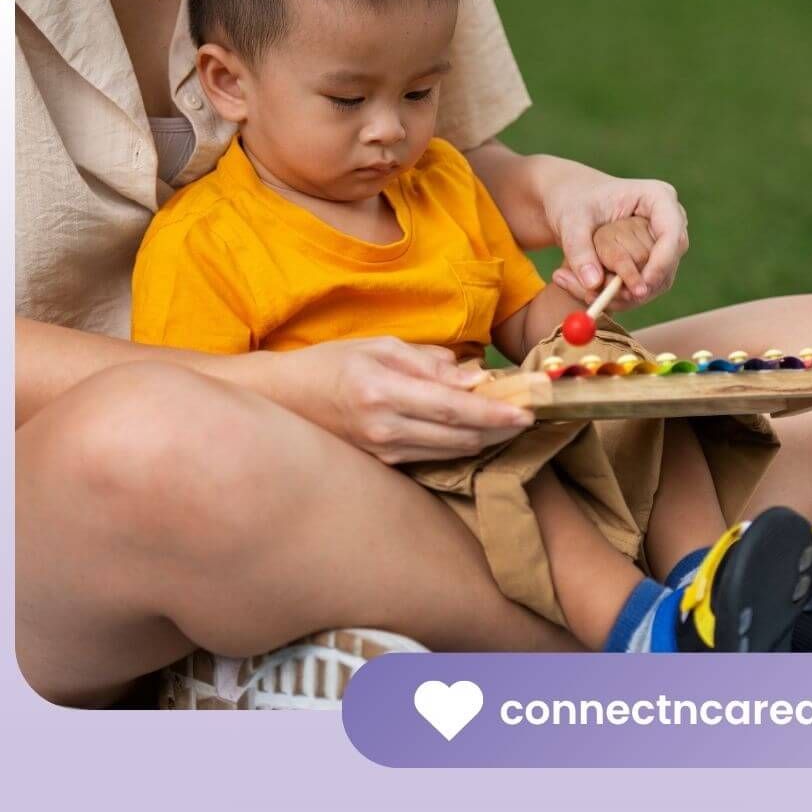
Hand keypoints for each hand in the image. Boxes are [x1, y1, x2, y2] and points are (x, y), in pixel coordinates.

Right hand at [244, 337, 532, 463]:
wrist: (282, 399)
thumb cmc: (331, 363)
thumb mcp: (380, 346)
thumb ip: (430, 362)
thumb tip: (476, 377)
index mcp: (383, 391)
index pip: (454, 408)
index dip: (496, 413)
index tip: (528, 409)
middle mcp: (384, 428)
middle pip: (459, 437)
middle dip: (500, 429)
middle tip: (529, 413)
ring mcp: (382, 452)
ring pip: (450, 452)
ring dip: (484, 438)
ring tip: (508, 420)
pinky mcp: (382, 465)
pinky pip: (432, 457)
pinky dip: (458, 444)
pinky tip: (474, 431)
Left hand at [544, 172, 686, 310]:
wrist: (572, 202)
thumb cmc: (574, 202)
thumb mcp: (570, 222)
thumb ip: (579, 250)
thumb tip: (593, 284)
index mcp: (657, 197)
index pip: (671, 233)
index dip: (661, 263)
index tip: (640, 287)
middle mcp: (669, 219)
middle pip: (669, 261)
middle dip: (641, 284)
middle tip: (609, 298)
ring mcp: (666, 241)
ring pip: (660, 279)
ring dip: (629, 293)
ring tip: (591, 294)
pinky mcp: (657, 258)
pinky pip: (649, 285)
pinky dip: (625, 294)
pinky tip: (598, 293)